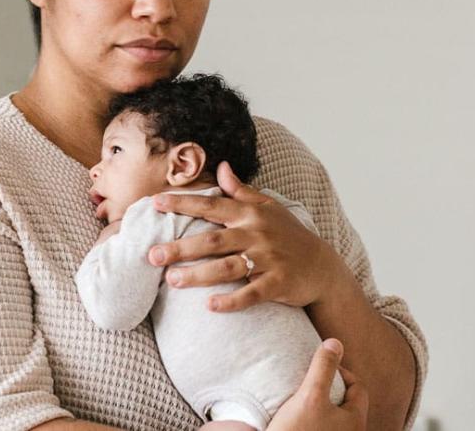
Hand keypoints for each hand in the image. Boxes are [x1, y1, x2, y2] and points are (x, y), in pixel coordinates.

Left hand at [147, 161, 346, 311]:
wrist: (322, 267)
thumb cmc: (290, 235)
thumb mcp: (269, 208)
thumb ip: (241, 190)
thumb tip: (222, 167)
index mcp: (250, 215)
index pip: (211, 206)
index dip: (183, 203)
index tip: (155, 202)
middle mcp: (257, 235)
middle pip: (213, 240)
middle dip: (181, 247)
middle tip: (152, 255)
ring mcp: (268, 260)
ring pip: (227, 267)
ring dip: (198, 275)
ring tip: (171, 280)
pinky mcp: (278, 284)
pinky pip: (251, 293)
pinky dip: (231, 300)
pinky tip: (209, 306)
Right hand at [268, 338, 367, 430]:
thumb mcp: (310, 395)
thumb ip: (324, 367)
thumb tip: (336, 342)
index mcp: (356, 421)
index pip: (358, 386)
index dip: (340, 372)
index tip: (319, 368)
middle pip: (346, 403)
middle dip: (329, 389)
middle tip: (309, 383)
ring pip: (334, 418)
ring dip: (320, 406)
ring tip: (300, 401)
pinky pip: (323, 428)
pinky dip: (314, 421)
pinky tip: (296, 420)